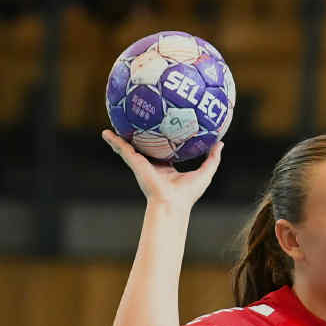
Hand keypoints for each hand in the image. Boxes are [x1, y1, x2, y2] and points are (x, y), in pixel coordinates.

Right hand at [102, 129, 221, 212]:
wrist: (172, 204)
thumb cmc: (188, 193)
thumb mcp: (205, 172)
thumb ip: (212, 158)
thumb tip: (220, 143)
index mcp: (166, 168)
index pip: (163, 150)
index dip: (162, 139)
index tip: (162, 127)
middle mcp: (152, 165)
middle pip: (145, 147)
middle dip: (140, 136)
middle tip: (136, 121)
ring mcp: (142, 164)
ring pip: (130, 147)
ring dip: (121, 137)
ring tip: (114, 123)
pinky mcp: (136, 164)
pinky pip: (123, 149)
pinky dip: (114, 141)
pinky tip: (105, 133)